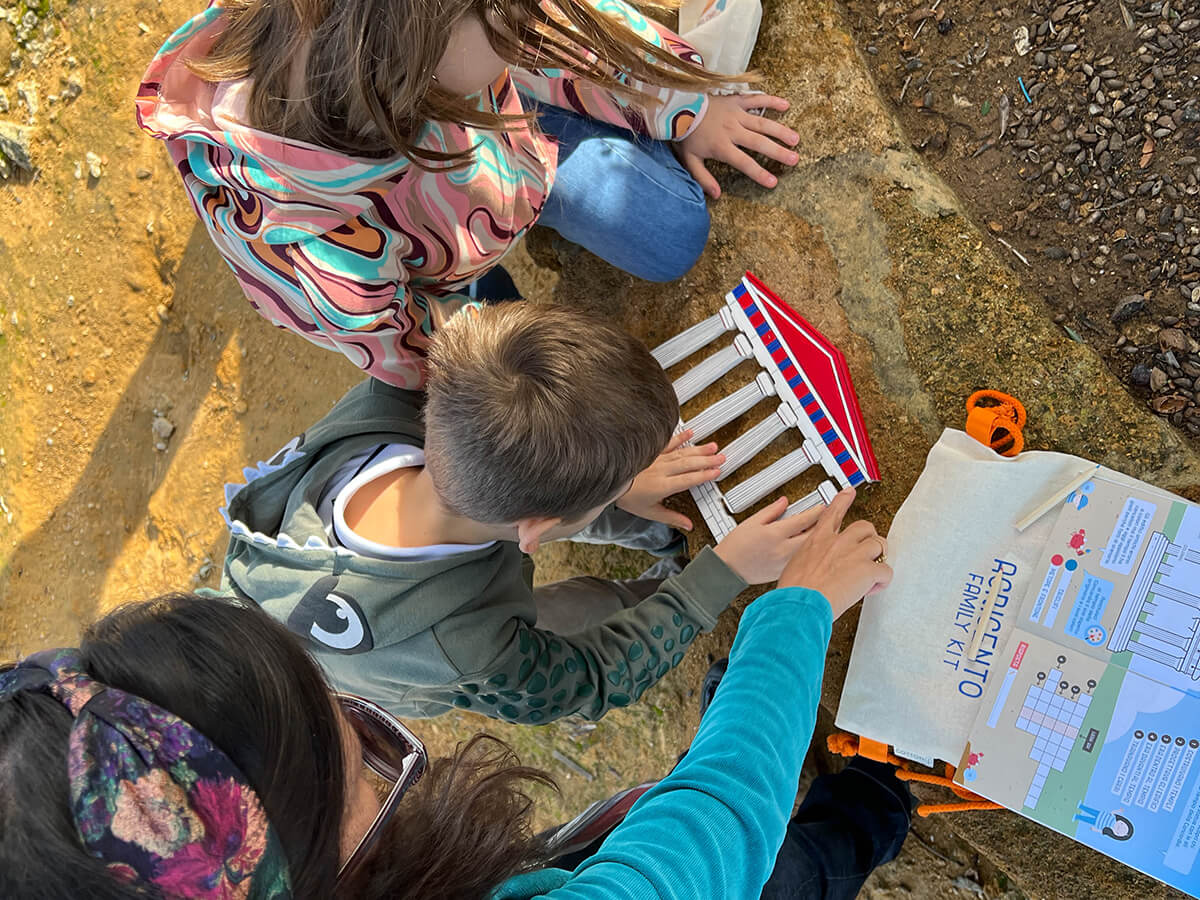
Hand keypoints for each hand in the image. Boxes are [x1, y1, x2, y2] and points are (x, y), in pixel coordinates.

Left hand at [616, 430, 723, 529]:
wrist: (610, 481)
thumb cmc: (628, 497)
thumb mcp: (651, 513)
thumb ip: (672, 518)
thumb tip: (688, 526)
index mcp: (664, 486)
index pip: (689, 480)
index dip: (704, 475)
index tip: (717, 472)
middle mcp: (662, 470)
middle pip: (689, 464)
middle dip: (707, 461)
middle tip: (722, 457)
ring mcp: (657, 459)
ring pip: (682, 453)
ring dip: (698, 450)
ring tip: (712, 446)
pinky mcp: (652, 452)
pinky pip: (668, 443)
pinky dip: (679, 437)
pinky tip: (690, 433)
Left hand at [676, 94, 799, 198]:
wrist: (678, 106)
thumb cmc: (685, 134)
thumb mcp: (689, 160)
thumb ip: (703, 178)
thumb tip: (716, 195)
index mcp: (722, 146)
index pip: (744, 162)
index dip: (759, 173)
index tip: (773, 182)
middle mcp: (732, 130)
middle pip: (759, 143)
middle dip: (778, 152)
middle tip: (794, 159)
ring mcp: (736, 114)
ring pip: (762, 123)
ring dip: (780, 131)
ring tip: (795, 139)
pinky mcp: (736, 101)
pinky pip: (756, 99)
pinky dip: (771, 101)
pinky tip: (786, 105)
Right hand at [713, 495, 825, 584]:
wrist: (727, 570)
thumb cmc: (735, 547)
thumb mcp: (751, 522)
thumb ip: (771, 511)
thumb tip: (784, 502)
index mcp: (775, 534)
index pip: (804, 520)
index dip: (816, 511)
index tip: (822, 507)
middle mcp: (783, 550)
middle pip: (812, 536)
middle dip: (821, 526)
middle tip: (826, 519)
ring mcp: (784, 563)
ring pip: (809, 550)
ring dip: (815, 540)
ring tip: (818, 533)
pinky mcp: (783, 572)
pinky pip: (800, 560)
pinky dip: (805, 553)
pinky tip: (804, 549)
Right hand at [777, 488, 891, 619]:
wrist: (800, 605)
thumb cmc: (795, 592)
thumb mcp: (794, 566)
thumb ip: (810, 559)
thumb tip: (813, 567)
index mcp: (818, 540)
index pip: (832, 512)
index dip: (843, 500)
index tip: (849, 492)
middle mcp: (837, 542)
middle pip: (864, 527)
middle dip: (869, 538)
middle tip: (869, 551)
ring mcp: (854, 554)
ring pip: (879, 544)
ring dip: (879, 558)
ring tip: (873, 572)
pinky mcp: (866, 570)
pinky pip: (886, 570)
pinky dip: (883, 581)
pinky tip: (873, 588)